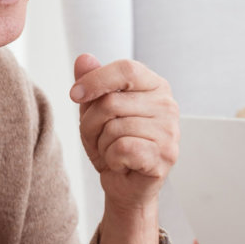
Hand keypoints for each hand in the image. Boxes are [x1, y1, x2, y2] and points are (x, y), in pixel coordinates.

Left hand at [70, 53, 179, 213]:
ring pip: (114, 128)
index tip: (75, 94)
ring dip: (102, 145)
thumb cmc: (114, 144)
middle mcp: (167, 105)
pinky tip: (122, 163)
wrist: (126, 184)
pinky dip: (112, 159)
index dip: (96, 80)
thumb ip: (92, 83)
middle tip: (99, 138)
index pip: (126, 69)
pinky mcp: (165, 155)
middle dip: (92, 124)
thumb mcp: (96, 110)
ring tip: (112, 152)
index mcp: (154, 86)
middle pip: (111, 103)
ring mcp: (170, 130)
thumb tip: (84, 59)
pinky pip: (122, 148)